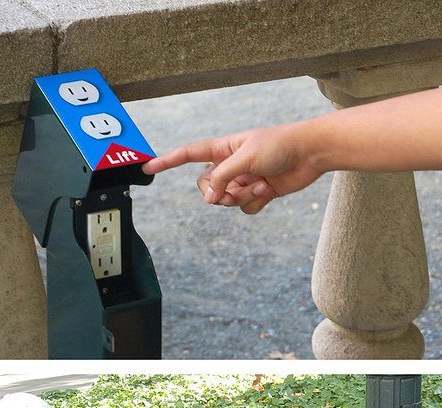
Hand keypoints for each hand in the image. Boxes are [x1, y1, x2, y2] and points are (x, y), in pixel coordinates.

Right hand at [143, 123, 323, 213]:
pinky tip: (270, 189)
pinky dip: (256, 202)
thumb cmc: (280, 146)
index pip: (188, 154)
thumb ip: (222, 178)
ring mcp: (242, 180)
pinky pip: (244, 208)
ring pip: (225, 201)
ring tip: (262, 183)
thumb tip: (209, 200)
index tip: (148, 168)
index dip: (167, 161)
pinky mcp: (257, 192)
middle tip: (235, 189)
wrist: (312, 153)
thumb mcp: (245, 158)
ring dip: (243, 196)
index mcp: (223, 149)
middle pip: (205, 187)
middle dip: (219, 192)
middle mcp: (229, 165)